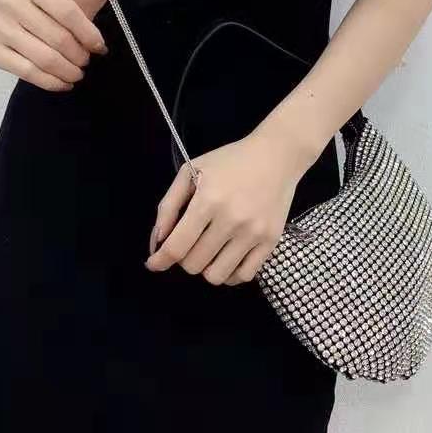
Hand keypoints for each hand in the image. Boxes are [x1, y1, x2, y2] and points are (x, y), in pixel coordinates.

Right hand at [0, 0, 128, 90]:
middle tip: (86, 60)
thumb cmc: (54, 5)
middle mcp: (9, 2)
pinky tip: (63, 82)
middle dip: (78, 55)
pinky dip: (50, 82)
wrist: (19, 8)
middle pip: (56, 38)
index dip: (88, 33)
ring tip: (77, 72)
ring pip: (42, 58)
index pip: (67, 12)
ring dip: (67, 70)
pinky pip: (26, 72)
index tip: (100, 47)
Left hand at [145, 128, 308, 285]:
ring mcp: (253, 234)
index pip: (176, 247)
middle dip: (184, 258)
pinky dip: (229, 274)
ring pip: (216, 276)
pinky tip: (226, 259)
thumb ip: (168, 206)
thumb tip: (157, 242)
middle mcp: (231, 221)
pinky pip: (243, 276)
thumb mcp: (191, 172)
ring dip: (206, 268)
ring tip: (208, 251)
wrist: (277, 156)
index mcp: (208, 201)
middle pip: (194, 264)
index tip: (154, 263)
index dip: (160, 260)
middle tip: (189, 243)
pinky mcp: (271, 241)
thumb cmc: (230, 161)